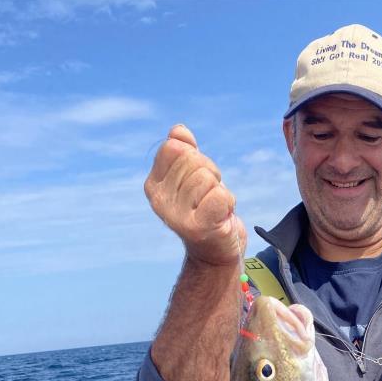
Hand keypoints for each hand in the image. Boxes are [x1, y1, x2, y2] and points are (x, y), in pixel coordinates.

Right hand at [144, 124, 245, 266]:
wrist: (216, 250)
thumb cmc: (206, 208)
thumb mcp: (193, 176)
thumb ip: (185, 151)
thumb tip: (178, 130)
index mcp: (153, 185)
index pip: (175, 147)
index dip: (195, 157)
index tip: (199, 178)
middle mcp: (159, 201)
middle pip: (194, 161)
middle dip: (211, 174)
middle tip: (210, 196)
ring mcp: (175, 216)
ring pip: (207, 178)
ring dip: (220, 191)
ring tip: (215, 208)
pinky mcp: (196, 228)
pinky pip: (219, 196)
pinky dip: (227, 203)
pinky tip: (221, 217)